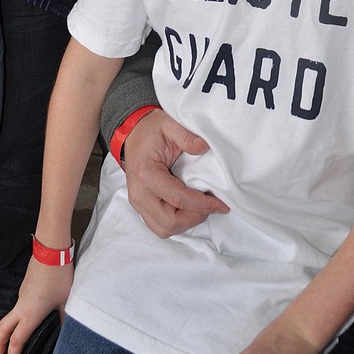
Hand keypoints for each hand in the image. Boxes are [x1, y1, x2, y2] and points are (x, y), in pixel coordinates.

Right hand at [0, 257, 73, 353]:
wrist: (51, 251)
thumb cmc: (59, 275)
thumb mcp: (65, 301)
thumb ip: (64, 319)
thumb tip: (66, 332)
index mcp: (30, 314)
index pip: (16, 340)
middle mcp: (21, 306)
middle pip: (3, 329)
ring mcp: (21, 295)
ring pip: (9, 316)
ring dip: (7, 330)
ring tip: (13, 339)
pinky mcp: (24, 287)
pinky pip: (16, 306)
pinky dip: (16, 317)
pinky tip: (27, 318)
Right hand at [123, 108, 228, 236]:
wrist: (132, 134)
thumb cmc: (150, 131)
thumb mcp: (169, 124)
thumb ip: (187, 136)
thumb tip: (204, 147)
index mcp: (146, 174)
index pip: (179, 199)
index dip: (203, 205)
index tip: (221, 204)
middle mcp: (139, 193)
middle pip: (170, 222)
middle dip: (195, 218)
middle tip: (212, 206)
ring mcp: (137, 202)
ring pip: (163, 229)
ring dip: (186, 223)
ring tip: (201, 208)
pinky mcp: (140, 206)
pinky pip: (158, 225)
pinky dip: (176, 223)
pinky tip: (188, 210)